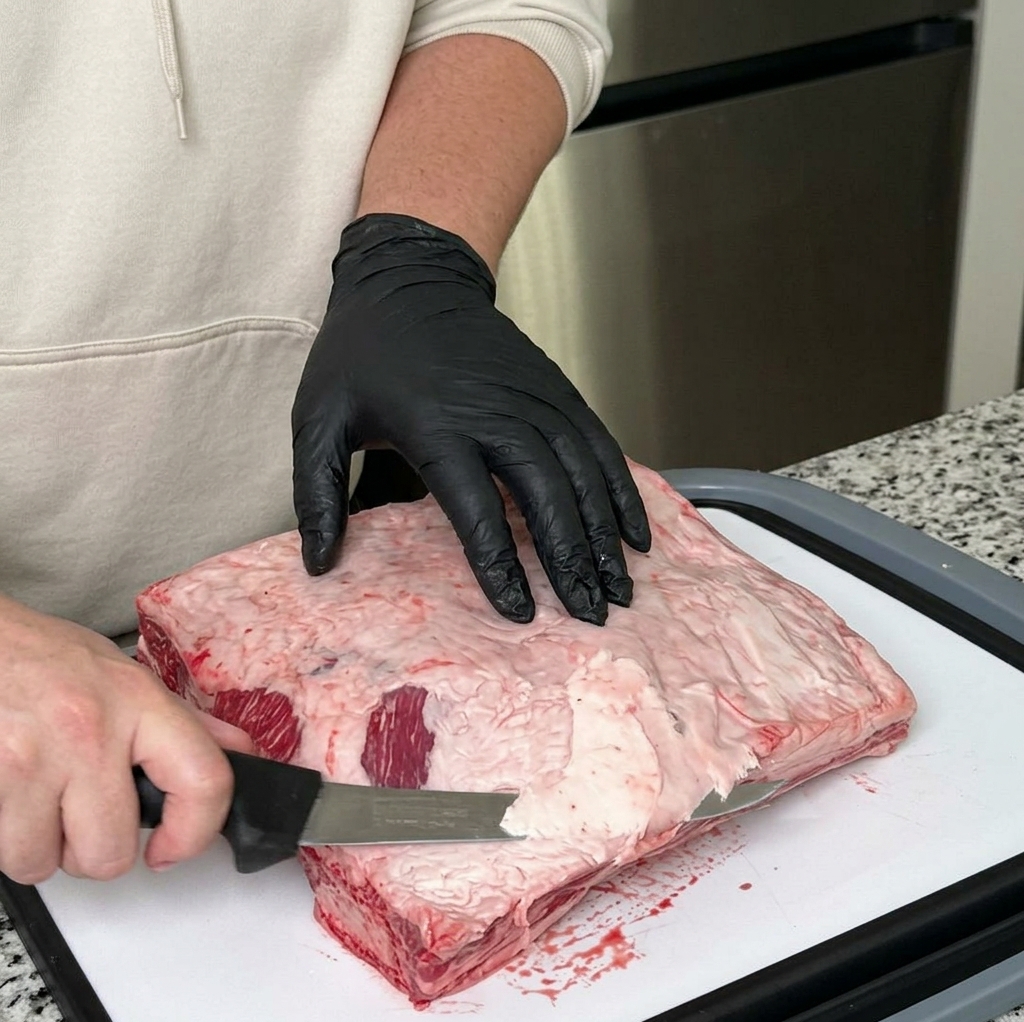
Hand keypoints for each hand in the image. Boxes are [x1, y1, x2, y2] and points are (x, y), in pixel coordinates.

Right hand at [0, 595, 251, 883]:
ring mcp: (30, 759)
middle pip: (111, 851)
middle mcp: (89, 731)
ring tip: (40, 802)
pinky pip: (0, 851)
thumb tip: (236, 752)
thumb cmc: (44, 658)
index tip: (174, 848)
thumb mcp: (123, 676)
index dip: (196, 833)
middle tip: (86, 816)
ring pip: (44, 863)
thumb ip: (179, 721)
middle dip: (96, 850)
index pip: (203, 781)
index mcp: (138, 701)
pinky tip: (12, 799)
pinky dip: (5, 838)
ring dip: (42, 847)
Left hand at [292, 214, 650, 624]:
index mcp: (435, 425)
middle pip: (546, 495)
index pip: (477, 509)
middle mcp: (496, 413)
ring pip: (583, 474)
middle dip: (571, 560)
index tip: (520, 613)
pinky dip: (623, 491)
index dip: (502, 565)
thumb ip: (318, 493)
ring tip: (619, 590)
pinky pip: (600, 446)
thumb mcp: (317, 418)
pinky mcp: (558, 390)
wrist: (411, 275)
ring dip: (605, 536)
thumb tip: (319, 565)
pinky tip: (635, 535)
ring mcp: (535, 398)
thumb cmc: (361, 353)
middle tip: (590, 616)